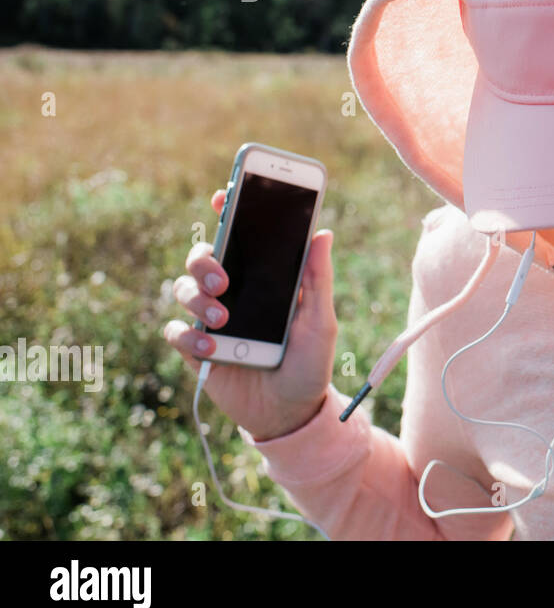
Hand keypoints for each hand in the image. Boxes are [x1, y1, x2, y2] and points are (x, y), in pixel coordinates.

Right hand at [164, 188, 336, 440]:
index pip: (240, 238)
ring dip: (197, 298)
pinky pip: (176, 331)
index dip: (227, 212)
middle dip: (204, 259)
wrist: (293, 412)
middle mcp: (232, 293)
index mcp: (262, 278)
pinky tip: (211, 349)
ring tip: (223, 319)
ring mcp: (211, 320)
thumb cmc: (310, 363)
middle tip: (224, 276)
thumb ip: (318, 279)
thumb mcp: (320, 321)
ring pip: (182, 289)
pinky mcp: (197, 350)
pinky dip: (188, 336)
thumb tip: (323, 232)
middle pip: (201, 257)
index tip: (223, 195)